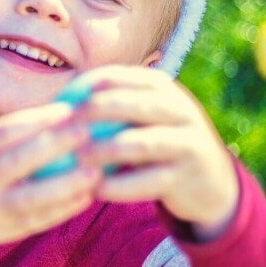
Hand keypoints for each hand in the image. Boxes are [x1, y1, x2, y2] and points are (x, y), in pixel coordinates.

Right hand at [0, 104, 99, 247]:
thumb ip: (14, 133)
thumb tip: (66, 111)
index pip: (4, 131)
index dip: (37, 120)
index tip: (69, 109)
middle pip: (15, 162)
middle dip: (51, 147)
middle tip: (86, 133)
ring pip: (29, 199)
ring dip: (64, 186)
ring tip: (95, 172)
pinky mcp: (2, 232)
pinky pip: (36, 221)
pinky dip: (63, 210)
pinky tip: (86, 196)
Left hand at [75, 66, 238, 239]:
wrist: (210, 182)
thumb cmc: (159, 142)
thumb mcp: (144, 116)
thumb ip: (113, 105)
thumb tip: (55, 103)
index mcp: (165, 89)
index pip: (125, 77)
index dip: (92, 85)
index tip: (64, 99)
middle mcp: (181, 110)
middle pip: (131, 105)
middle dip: (94, 112)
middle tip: (64, 126)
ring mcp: (187, 143)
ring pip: (139, 143)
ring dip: (102, 151)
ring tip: (75, 159)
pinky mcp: (187, 177)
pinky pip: (146, 181)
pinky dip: (117, 186)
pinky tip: (93, 189)